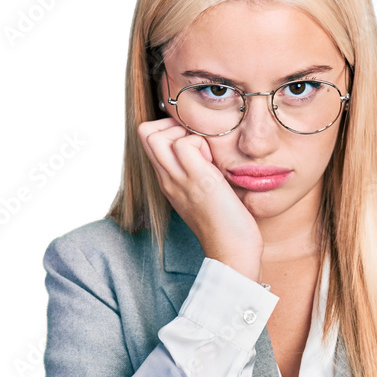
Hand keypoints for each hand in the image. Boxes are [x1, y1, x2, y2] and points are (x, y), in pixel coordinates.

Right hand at [137, 117, 263, 280]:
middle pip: (144, 132)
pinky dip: (201, 144)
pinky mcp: (198, 180)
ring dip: (184, 134)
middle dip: (170, 125)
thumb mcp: (203, 193)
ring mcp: (179, 180)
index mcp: (168, 182)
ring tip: (205, 156)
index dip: (168, 130)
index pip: (148, 140)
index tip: (193, 145)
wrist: (232, 251)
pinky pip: (185, 143)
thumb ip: (198, 172)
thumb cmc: (226, 224)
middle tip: (196, 144)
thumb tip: (207, 150)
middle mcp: (167, 180)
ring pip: (154, 134)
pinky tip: (214, 165)